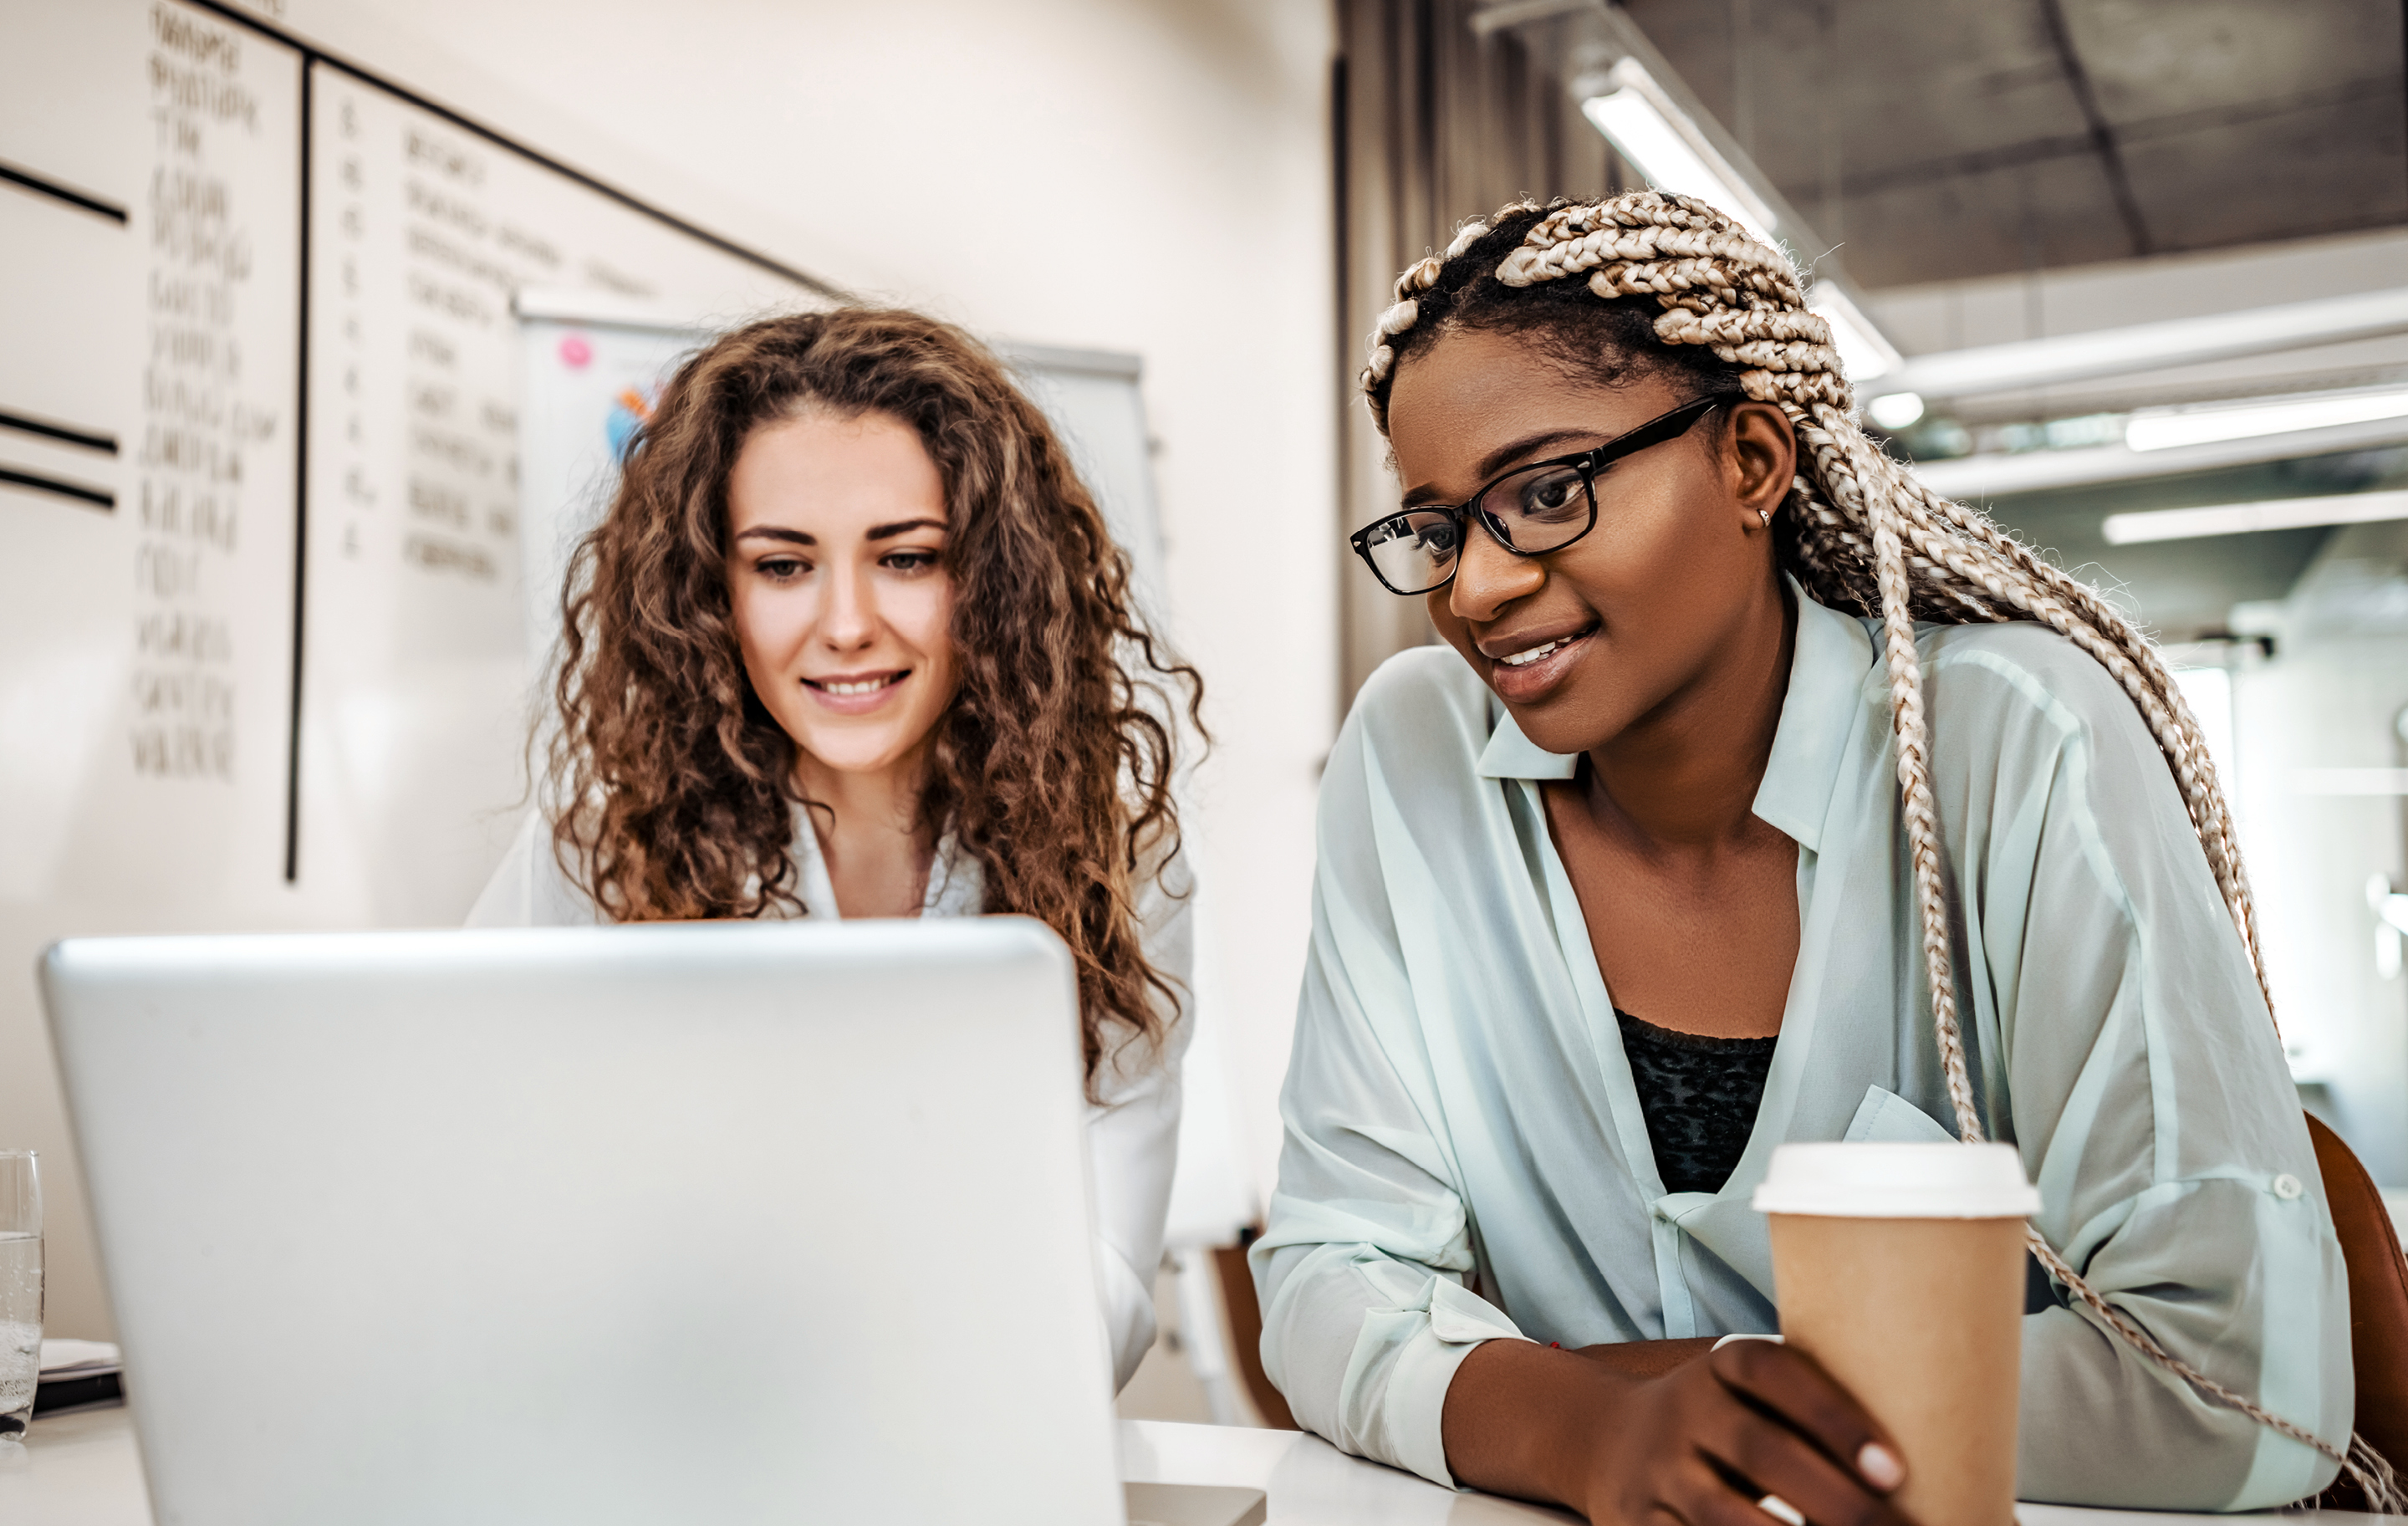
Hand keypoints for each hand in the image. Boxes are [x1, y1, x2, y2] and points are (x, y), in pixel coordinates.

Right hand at [1442, 1338, 1910, 1525]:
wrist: (1604, 1439)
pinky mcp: (1641, 1523)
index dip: (1834, 1417)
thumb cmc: (1722, 1421)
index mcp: (1724, 1367)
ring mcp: (1658, 1471)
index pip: (1776, 1375)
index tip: (1895, 1469)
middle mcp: (1685, 1411)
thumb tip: (1948, 1458)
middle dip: (1836, 1502)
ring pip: (1725, 1517)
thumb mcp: (1751, 1394)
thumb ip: (1815, 1412)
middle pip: (1760, 1453)